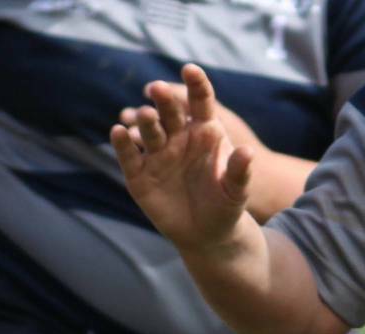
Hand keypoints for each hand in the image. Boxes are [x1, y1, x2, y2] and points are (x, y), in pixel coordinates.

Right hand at [111, 64, 255, 253]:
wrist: (205, 232)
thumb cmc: (225, 205)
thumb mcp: (237, 190)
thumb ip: (239, 171)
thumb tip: (246, 153)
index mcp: (205, 132)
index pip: (200, 102)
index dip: (195, 85)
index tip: (189, 69)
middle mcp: (179, 139)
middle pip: (170, 112)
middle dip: (164, 99)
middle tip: (156, 88)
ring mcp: (158, 155)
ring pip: (149, 131)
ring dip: (145, 121)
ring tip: (144, 115)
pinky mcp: (139, 175)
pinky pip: (129, 156)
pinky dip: (122, 144)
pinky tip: (118, 131)